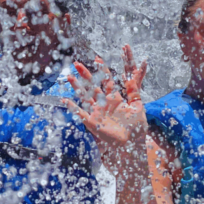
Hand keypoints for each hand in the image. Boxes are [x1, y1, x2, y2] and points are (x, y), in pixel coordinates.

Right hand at [66, 45, 147, 173]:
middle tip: (77, 63)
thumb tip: (132, 77)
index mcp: (114, 99)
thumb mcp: (138, 106)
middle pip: (92, 86)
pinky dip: (72, 107)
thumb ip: (134, 92)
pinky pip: (80, 113)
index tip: (97, 58)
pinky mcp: (92, 122)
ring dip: (77, 87)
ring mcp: (96, 112)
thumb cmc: (137, 128)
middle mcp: (103, 104)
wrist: (132, 144)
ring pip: (84, 96)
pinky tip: (65, 100)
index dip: (102, 70)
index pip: (106, 81)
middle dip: (85, 75)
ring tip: (69, 76)